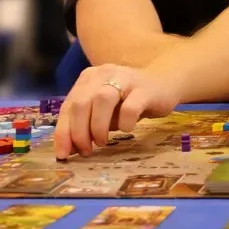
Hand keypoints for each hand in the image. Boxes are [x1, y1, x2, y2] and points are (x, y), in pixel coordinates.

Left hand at [54, 64, 179, 158]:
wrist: (165, 83)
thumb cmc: (129, 100)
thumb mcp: (104, 110)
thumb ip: (86, 123)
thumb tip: (69, 149)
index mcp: (89, 78)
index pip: (69, 106)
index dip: (63, 132)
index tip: (63, 154)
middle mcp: (104, 74)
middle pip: (81, 103)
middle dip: (79, 132)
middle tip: (86, 150)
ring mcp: (125, 79)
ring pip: (102, 100)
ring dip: (98, 127)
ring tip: (102, 143)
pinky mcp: (145, 90)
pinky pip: (130, 107)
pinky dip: (124, 122)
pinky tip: (127, 129)